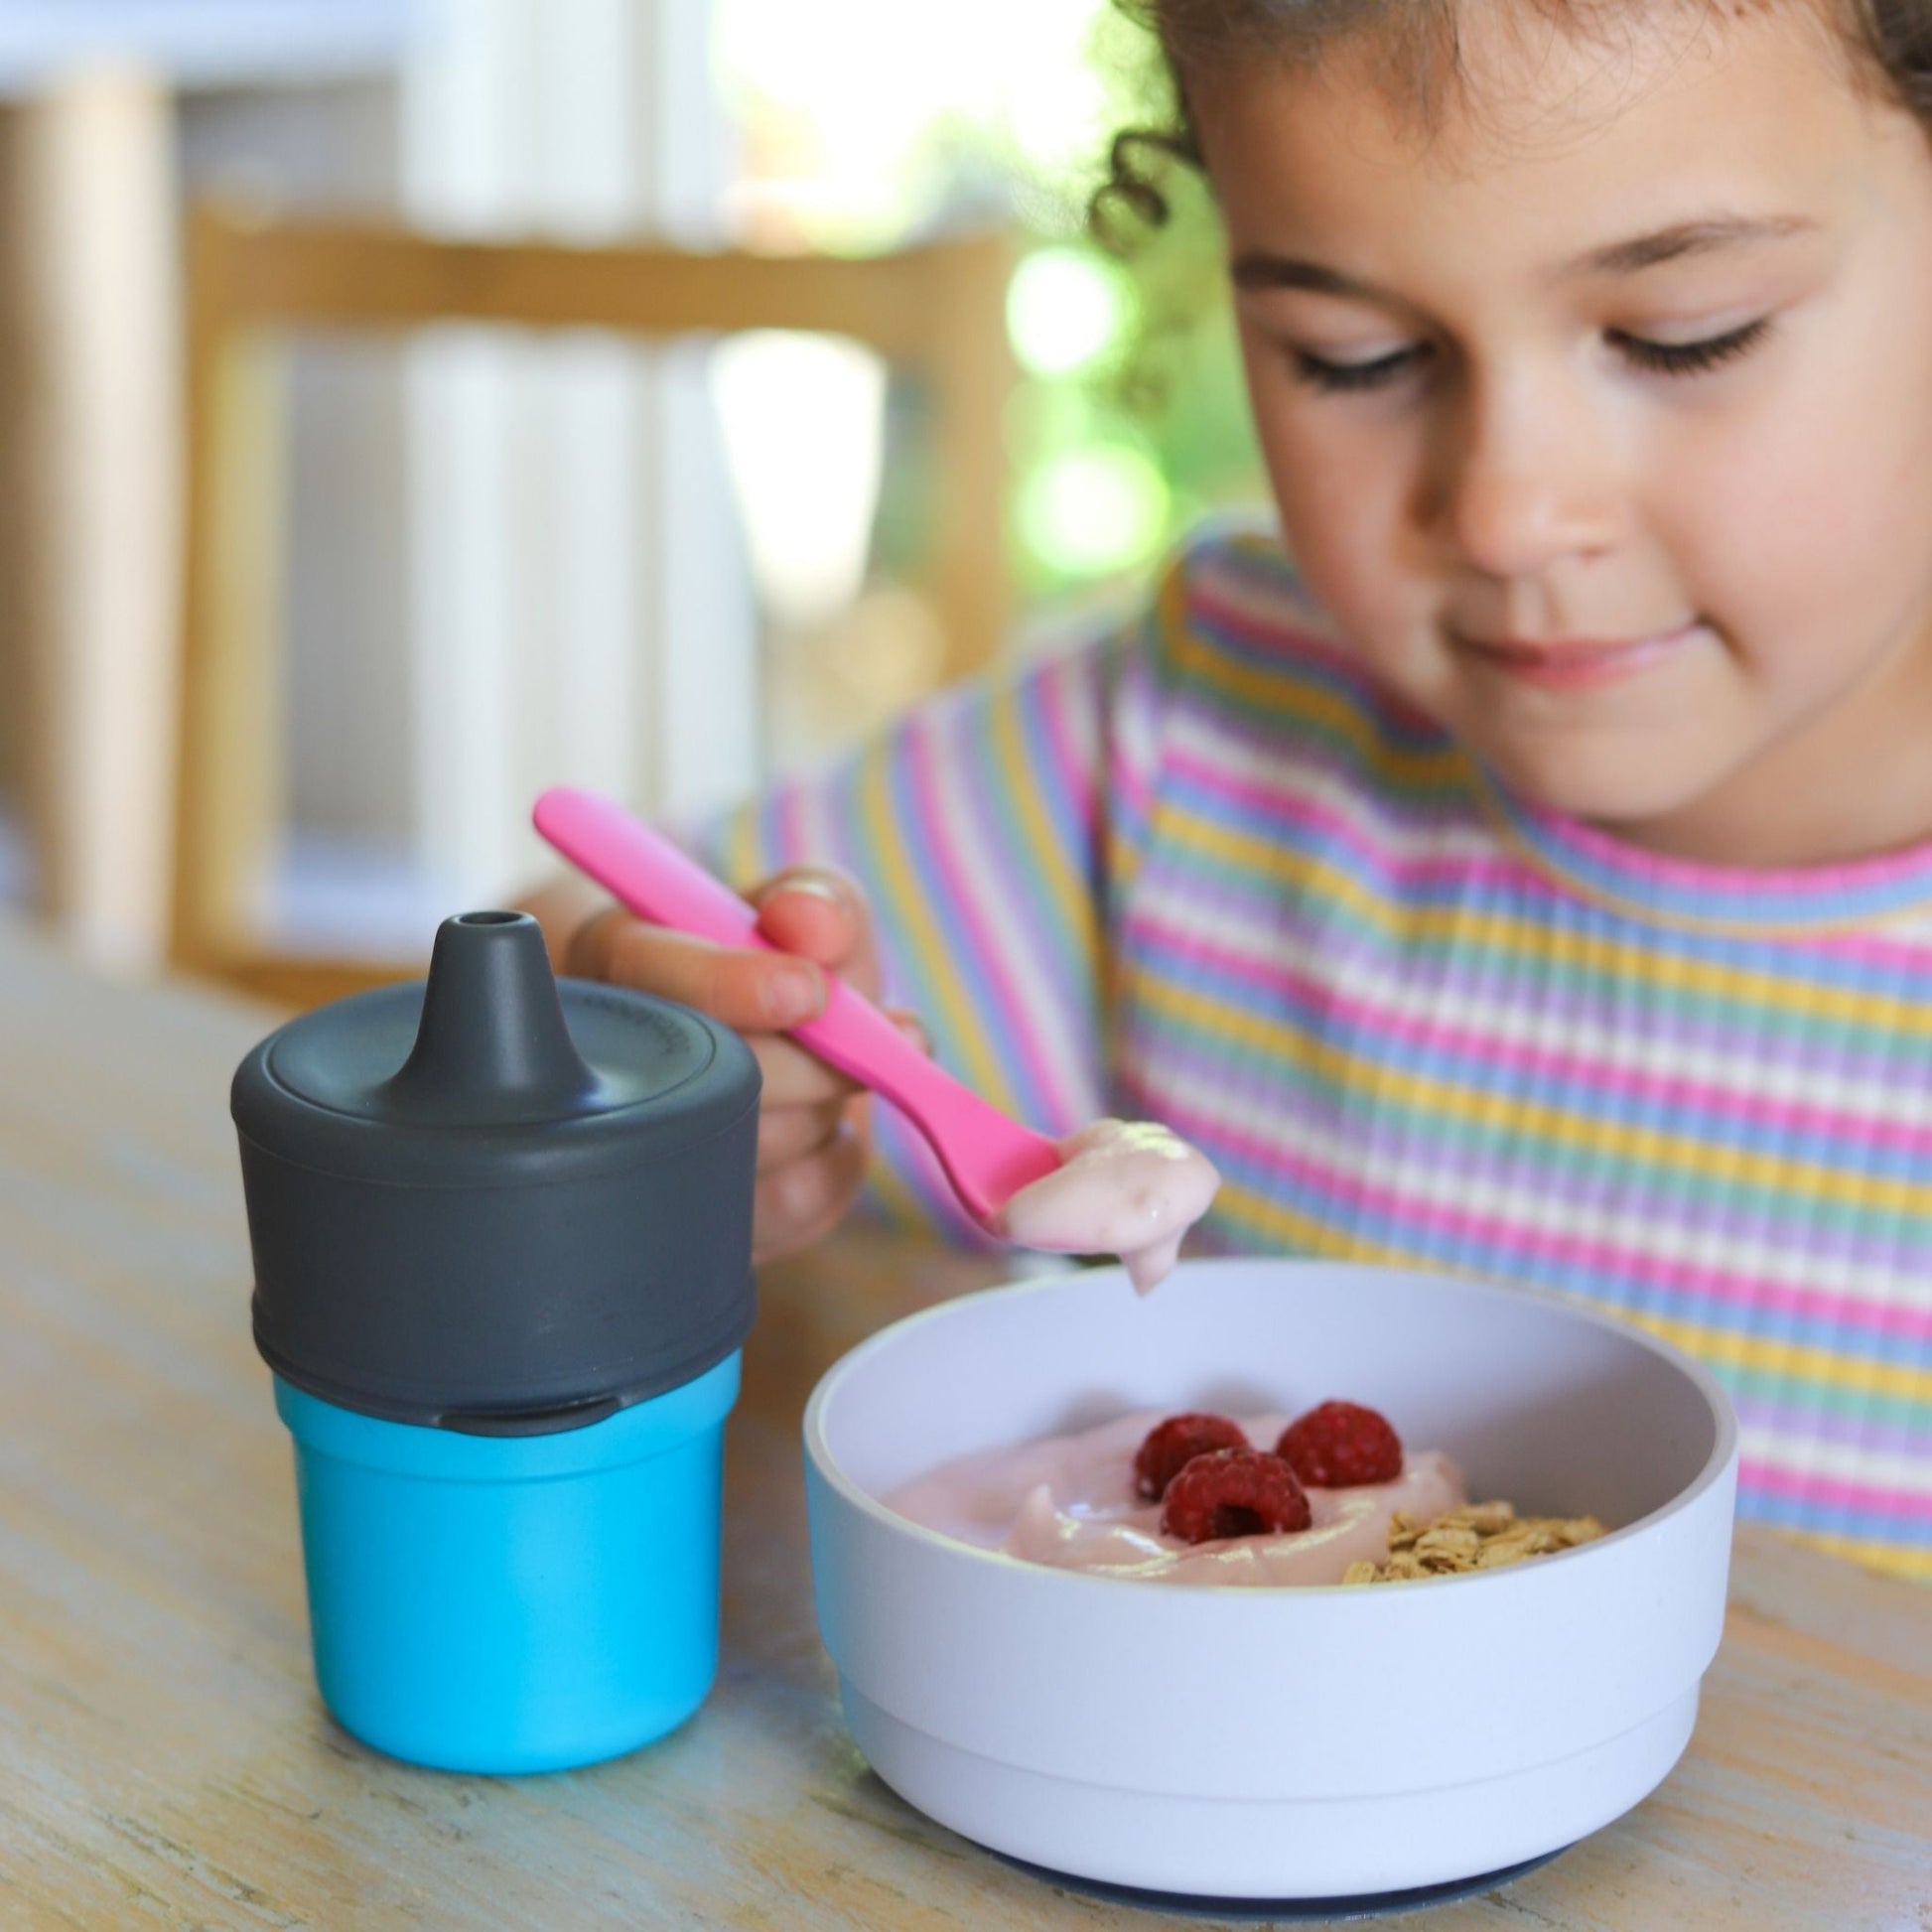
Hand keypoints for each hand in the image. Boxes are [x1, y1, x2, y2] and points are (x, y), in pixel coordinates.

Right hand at [565, 868, 910, 1262]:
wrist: (760, 1047)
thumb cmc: (774, 968)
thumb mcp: (797, 910)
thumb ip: (816, 901)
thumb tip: (809, 923)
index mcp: (613, 962)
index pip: (641, 966)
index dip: (727, 983)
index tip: (807, 990)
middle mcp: (602, 1060)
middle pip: (700, 1079)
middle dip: (808, 1067)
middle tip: (867, 1047)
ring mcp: (638, 1155)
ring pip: (749, 1150)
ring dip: (821, 1112)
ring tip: (829, 1077)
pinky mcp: (697, 1224)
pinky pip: (789, 1206)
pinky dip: (834, 1163)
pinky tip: (824, 1129)